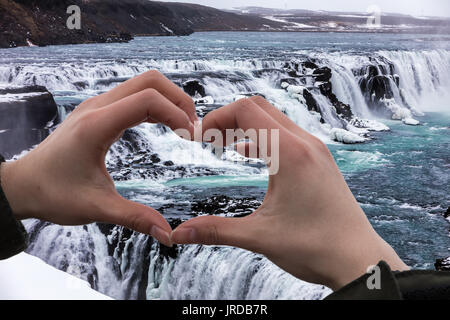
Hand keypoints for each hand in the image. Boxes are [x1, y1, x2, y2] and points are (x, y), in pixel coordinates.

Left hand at [0, 71, 197, 246]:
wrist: (23, 185)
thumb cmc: (53, 194)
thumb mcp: (96, 208)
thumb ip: (135, 217)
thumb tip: (168, 233)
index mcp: (96, 125)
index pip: (147, 99)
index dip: (176, 114)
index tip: (190, 137)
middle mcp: (97, 107)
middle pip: (150, 81)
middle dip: (178, 100)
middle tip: (193, 128)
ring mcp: (97, 106)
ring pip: (143, 85)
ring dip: (168, 101)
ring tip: (184, 128)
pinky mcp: (98, 111)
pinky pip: (133, 96)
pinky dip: (155, 105)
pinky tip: (165, 126)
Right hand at [171, 96, 408, 289]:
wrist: (358, 259)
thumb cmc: (315, 247)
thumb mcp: (259, 237)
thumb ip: (215, 231)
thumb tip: (179, 234)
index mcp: (290, 154)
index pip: (246, 110)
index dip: (216, 118)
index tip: (199, 137)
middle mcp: (305, 144)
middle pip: (259, 108)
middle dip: (228, 118)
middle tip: (208, 140)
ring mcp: (316, 150)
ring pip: (274, 119)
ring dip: (246, 126)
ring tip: (223, 145)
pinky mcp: (320, 160)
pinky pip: (287, 135)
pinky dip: (263, 137)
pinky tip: (247, 153)